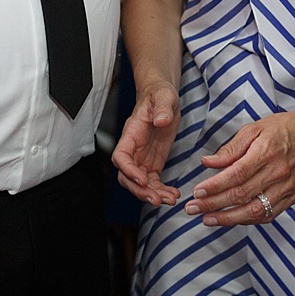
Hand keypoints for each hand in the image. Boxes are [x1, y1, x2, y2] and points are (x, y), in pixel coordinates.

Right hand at [111, 80, 181, 205]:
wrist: (163, 98)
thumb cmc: (159, 95)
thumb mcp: (164, 97)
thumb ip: (162, 108)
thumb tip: (161, 121)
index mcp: (131, 134)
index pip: (120, 156)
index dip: (128, 170)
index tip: (142, 179)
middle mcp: (133, 149)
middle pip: (127, 177)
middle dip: (140, 191)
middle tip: (158, 200)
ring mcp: (142, 158)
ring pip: (139, 184)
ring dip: (152, 195)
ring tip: (170, 200)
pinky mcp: (153, 163)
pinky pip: (153, 183)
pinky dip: (161, 191)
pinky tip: (174, 194)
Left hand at [185, 109, 294, 226]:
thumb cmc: (283, 128)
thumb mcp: (254, 129)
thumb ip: (230, 148)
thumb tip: (207, 162)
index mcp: (266, 152)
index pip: (236, 175)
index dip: (215, 186)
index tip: (197, 192)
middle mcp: (278, 173)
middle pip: (241, 195)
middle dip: (213, 204)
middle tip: (192, 209)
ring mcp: (287, 188)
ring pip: (255, 211)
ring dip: (228, 219)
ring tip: (207, 219)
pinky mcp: (292, 197)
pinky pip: (268, 214)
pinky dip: (248, 220)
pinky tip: (231, 219)